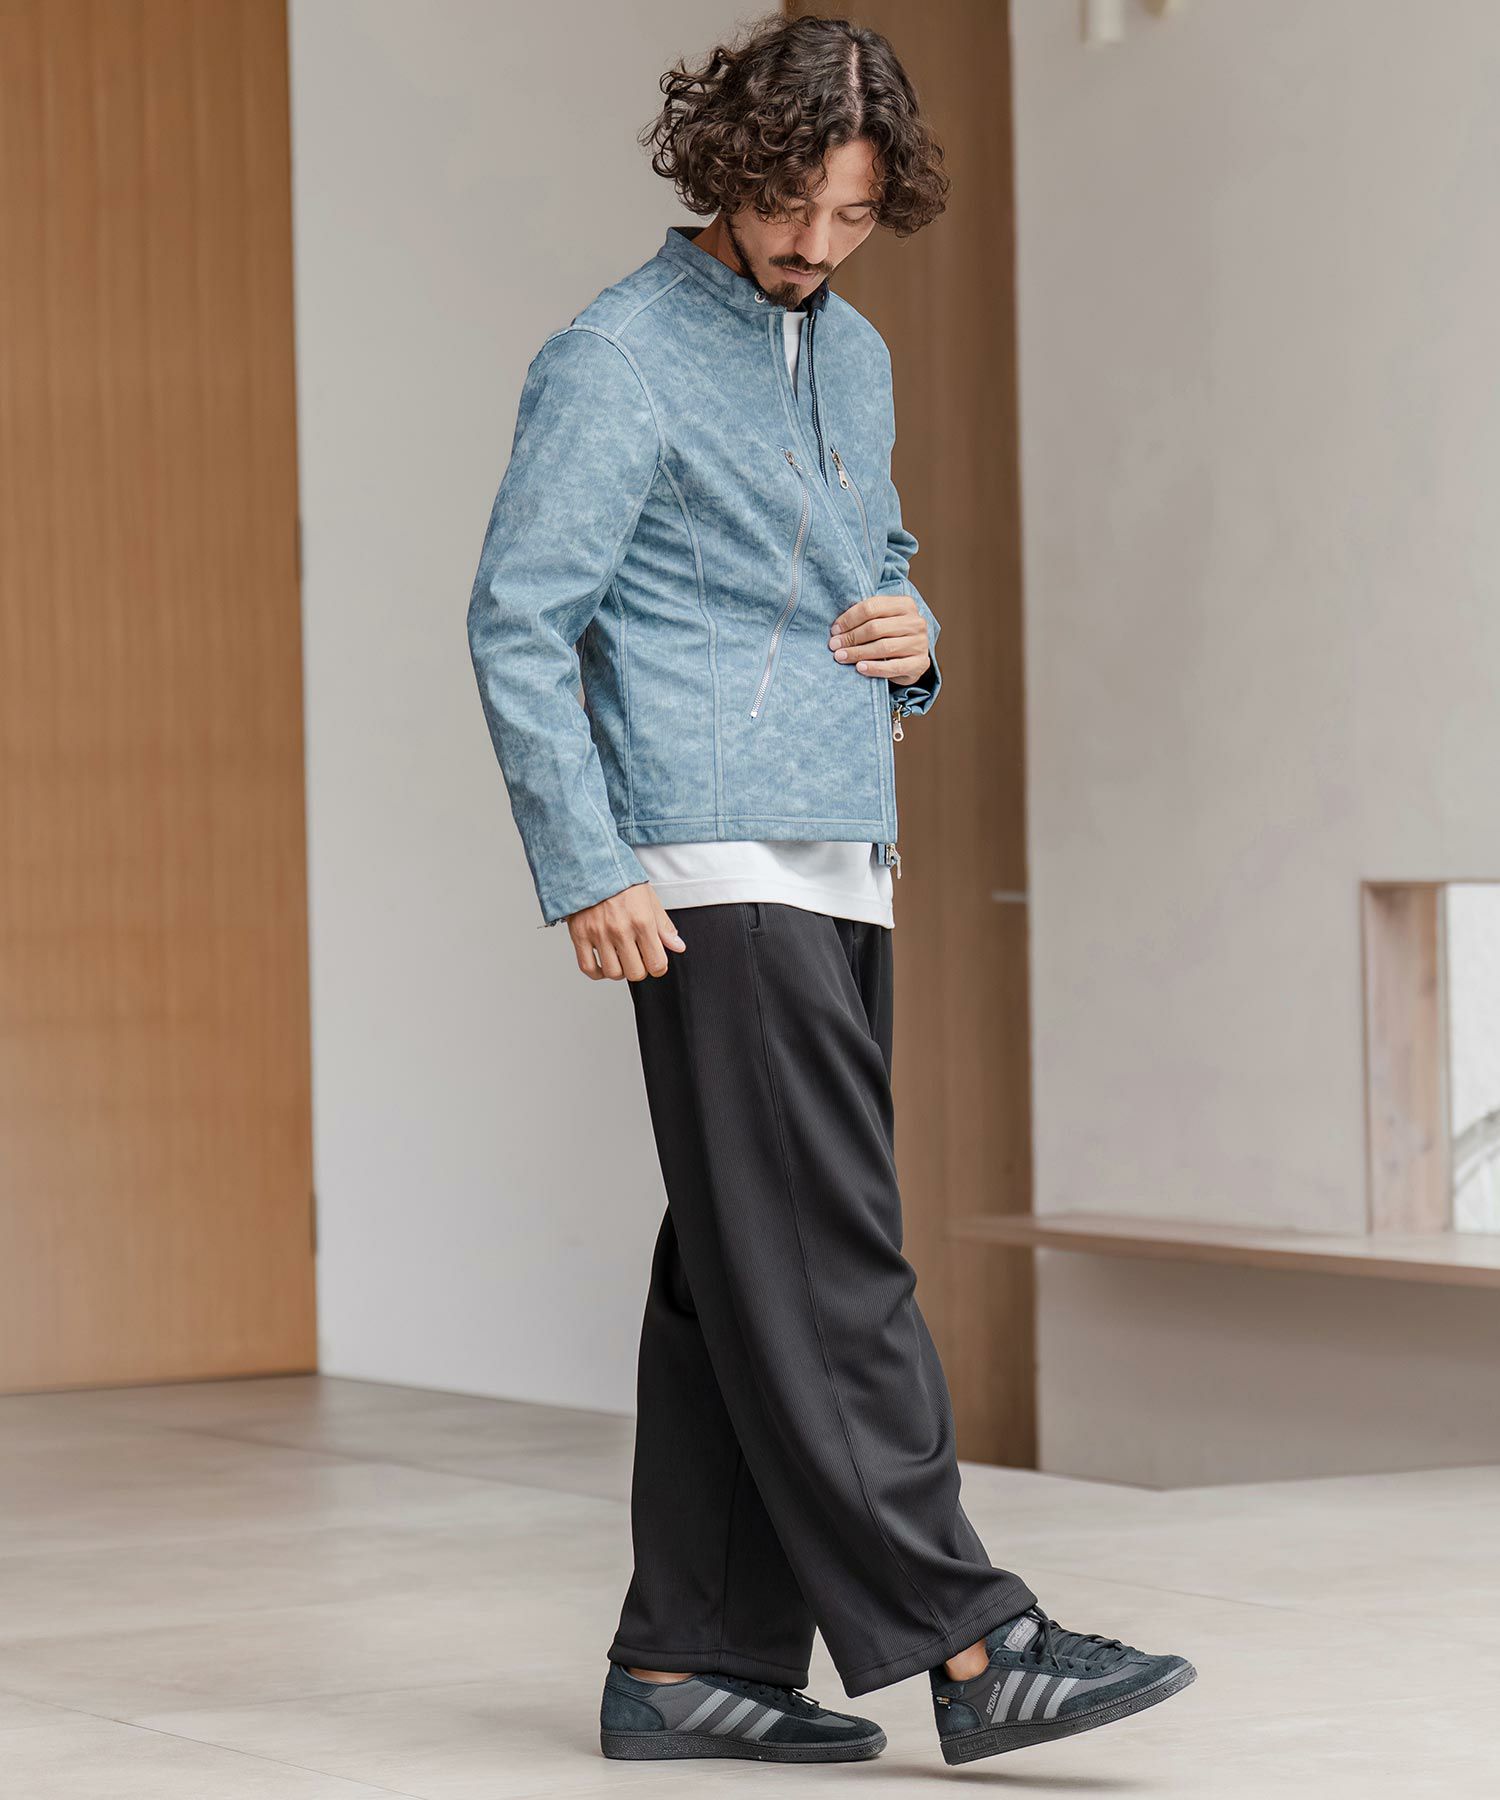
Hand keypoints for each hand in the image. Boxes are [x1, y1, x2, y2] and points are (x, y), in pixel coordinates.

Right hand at [567, 882, 685, 981]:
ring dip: (619, 970)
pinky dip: (597, 972)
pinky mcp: (579, 935)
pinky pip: (588, 967)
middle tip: (637, 960)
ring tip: (620, 958)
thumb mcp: (650, 899)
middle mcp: (621, 930)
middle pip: (635, 973)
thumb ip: (664, 926)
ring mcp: (598, 934)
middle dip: (640, 970)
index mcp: (642, 921)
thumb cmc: (621, 881)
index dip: (659, 967)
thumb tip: (678, 946)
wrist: (591, 864)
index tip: (655, 962)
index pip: (657, 963)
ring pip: (613, 973)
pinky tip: (603, 963)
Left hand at [829, 592, 930, 685]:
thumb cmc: (890, 636)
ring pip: (883, 647)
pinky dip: (874, 668)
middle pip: (876, 628)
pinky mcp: (920, 663)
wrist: (913, 658)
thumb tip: (837, 629)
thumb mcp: (882, 620)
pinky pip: (893, 667)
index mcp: (905, 604)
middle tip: (833, 645)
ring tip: (840, 657)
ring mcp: (920, 643)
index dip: (850, 618)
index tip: (834, 630)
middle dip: (851, 637)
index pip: (872, 607)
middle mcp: (915, 622)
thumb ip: (865, 618)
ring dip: (858, 653)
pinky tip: (860, 668)